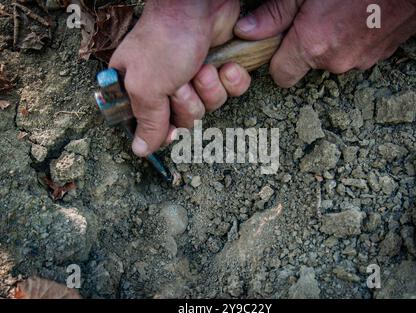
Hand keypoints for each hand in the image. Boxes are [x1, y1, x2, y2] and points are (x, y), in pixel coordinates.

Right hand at [110, 0, 250, 156]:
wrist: (198, 5)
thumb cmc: (165, 39)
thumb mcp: (147, 86)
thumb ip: (147, 121)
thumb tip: (140, 149)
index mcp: (139, 88)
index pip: (152, 127)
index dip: (166, 132)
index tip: (172, 132)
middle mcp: (166, 85)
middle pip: (185, 120)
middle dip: (188, 104)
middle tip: (181, 83)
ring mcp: (194, 77)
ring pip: (210, 107)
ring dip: (210, 90)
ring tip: (202, 68)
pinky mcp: (219, 68)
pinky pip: (231, 93)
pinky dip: (231, 81)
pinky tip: (225, 66)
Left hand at [234, 0, 415, 87]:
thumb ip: (275, 14)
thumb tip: (246, 32)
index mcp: (313, 45)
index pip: (281, 76)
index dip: (276, 62)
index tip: (279, 47)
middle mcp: (334, 62)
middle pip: (306, 66)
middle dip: (304, 48)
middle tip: (312, 20)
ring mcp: (358, 62)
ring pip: (330, 60)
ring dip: (329, 44)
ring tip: (339, 16)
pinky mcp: (376, 59)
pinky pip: (352, 55)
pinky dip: (350, 42)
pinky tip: (356, 20)